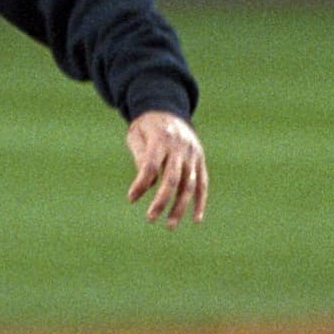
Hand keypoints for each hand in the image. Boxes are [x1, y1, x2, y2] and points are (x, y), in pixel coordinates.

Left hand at [125, 111, 207, 227]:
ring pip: (189, 185)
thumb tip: (149, 186)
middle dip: (161, 201)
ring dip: (180, 207)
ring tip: (169, 225)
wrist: (168, 108)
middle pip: (172, 179)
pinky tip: (195, 219)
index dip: (141, 184)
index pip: (151, 166)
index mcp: (160, 138)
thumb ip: (140, 158)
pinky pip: (202, 184)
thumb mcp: (136, 135)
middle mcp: (179, 147)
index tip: (131, 198)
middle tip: (150, 218)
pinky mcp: (200, 160)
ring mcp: (193, 154)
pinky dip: (200, 202)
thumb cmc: (146, 126)